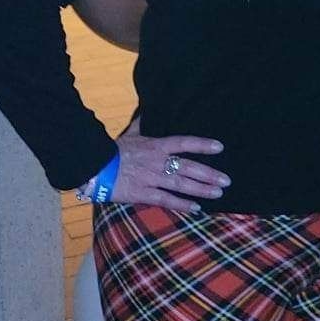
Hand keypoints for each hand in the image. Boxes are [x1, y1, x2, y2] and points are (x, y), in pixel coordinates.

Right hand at [110, 119, 228, 215]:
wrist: (93, 167)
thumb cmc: (112, 151)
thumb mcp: (130, 135)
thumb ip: (141, 125)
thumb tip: (146, 112)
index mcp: (155, 146)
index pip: (184, 143)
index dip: (202, 144)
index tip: (219, 147)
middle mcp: (157, 162)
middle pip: (188, 167)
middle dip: (209, 174)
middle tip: (226, 180)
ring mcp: (151, 178)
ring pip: (181, 184)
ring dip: (201, 189)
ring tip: (217, 193)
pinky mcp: (142, 194)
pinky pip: (166, 200)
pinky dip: (181, 204)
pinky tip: (196, 208)